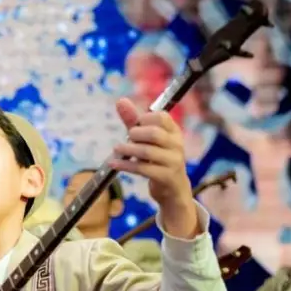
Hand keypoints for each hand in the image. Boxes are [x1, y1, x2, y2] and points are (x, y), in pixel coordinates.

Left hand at [110, 98, 198, 238]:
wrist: (173, 190)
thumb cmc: (157, 160)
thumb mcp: (146, 140)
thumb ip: (134, 121)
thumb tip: (120, 100)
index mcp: (174, 132)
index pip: (162, 117)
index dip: (144, 118)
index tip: (134, 125)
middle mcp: (176, 145)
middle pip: (154, 133)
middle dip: (136, 134)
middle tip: (126, 138)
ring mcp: (173, 161)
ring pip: (147, 151)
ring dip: (128, 149)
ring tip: (117, 149)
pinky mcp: (165, 177)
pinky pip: (143, 169)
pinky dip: (125, 165)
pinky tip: (113, 163)